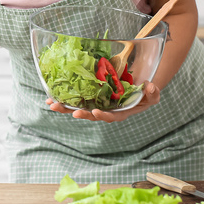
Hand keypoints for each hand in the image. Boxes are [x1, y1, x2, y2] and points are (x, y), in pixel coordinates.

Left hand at [46, 81, 160, 121]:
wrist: (137, 88)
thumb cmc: (145, 94)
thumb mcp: (153, 94)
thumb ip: (153, 93)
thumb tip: (150, 86)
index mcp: (120, 112)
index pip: (111, 116)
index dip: (103, 115)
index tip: (95, 112)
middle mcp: (105, 110)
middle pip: (90, 114)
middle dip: (79, 113)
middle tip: (71, 112)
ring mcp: (96, 104)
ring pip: (79, 108)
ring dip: (65, 107)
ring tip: (52, 105)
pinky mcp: (90, 97)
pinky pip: (76, 99)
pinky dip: (64, 99)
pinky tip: (51, 97)